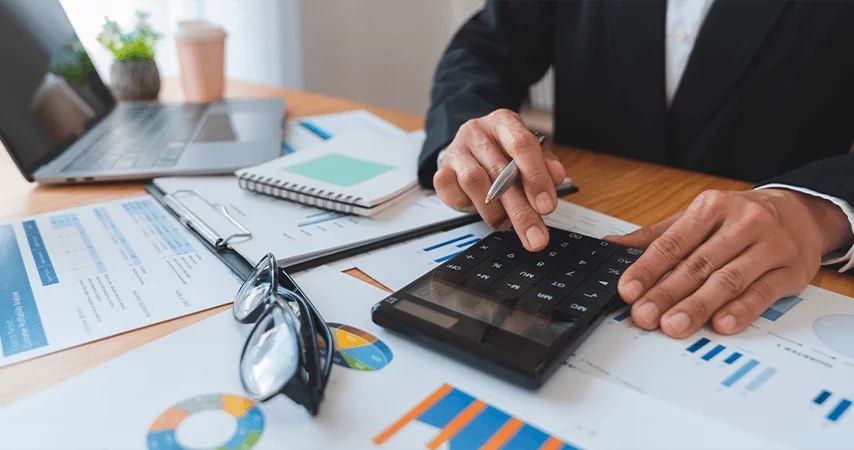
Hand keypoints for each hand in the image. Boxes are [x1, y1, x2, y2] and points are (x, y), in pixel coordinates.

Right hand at [434, 109, 565, 250]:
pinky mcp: (441, 169)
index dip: (536, 177)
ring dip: (494, 211)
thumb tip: (556, 178)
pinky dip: (465, 205)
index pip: (522, 145)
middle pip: (500, 171)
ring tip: (506, 223)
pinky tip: (479, 210)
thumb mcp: (530, 155)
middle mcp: (478, 132)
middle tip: (535, 236)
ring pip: (474, 182)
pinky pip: (449, 190)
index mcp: (504, 122)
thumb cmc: (503, 154)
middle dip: (521, 210)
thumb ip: (546, 165)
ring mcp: (457, 150)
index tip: (546, 206)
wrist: (469, 149)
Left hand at [605, 189, 853, 337]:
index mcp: (712, 207)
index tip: (628, 290)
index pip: (673, 242)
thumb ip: (657, 236)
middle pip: (698, 264)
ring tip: (673, 325)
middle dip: (667, 293)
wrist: (801, 213)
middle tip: (644, 315)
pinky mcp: (791, 270)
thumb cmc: (739, 219)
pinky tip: (721, 324)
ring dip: (698, 306)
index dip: (647, 268)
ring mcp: (770, 246)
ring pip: (728, 280)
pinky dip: (741, 310)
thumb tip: (612, 246)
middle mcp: (743, 223)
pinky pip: (762, 293)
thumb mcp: (698, 218)